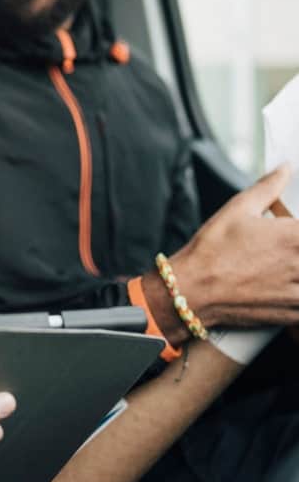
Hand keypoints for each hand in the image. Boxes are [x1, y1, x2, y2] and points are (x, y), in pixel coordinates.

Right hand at [142, 163, 298, 341]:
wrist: (193, 291)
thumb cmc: (213, 249)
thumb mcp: (238, 208)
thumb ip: (268, 187)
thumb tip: (284, 169)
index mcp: (294, 235)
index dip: (294, 226)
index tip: (288, 228)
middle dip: (294, 246)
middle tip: (277, 246)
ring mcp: (298, 291)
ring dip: (296, 268)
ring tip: (278, 263)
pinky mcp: (293, 312)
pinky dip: (295, 289)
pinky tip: (280, 283)